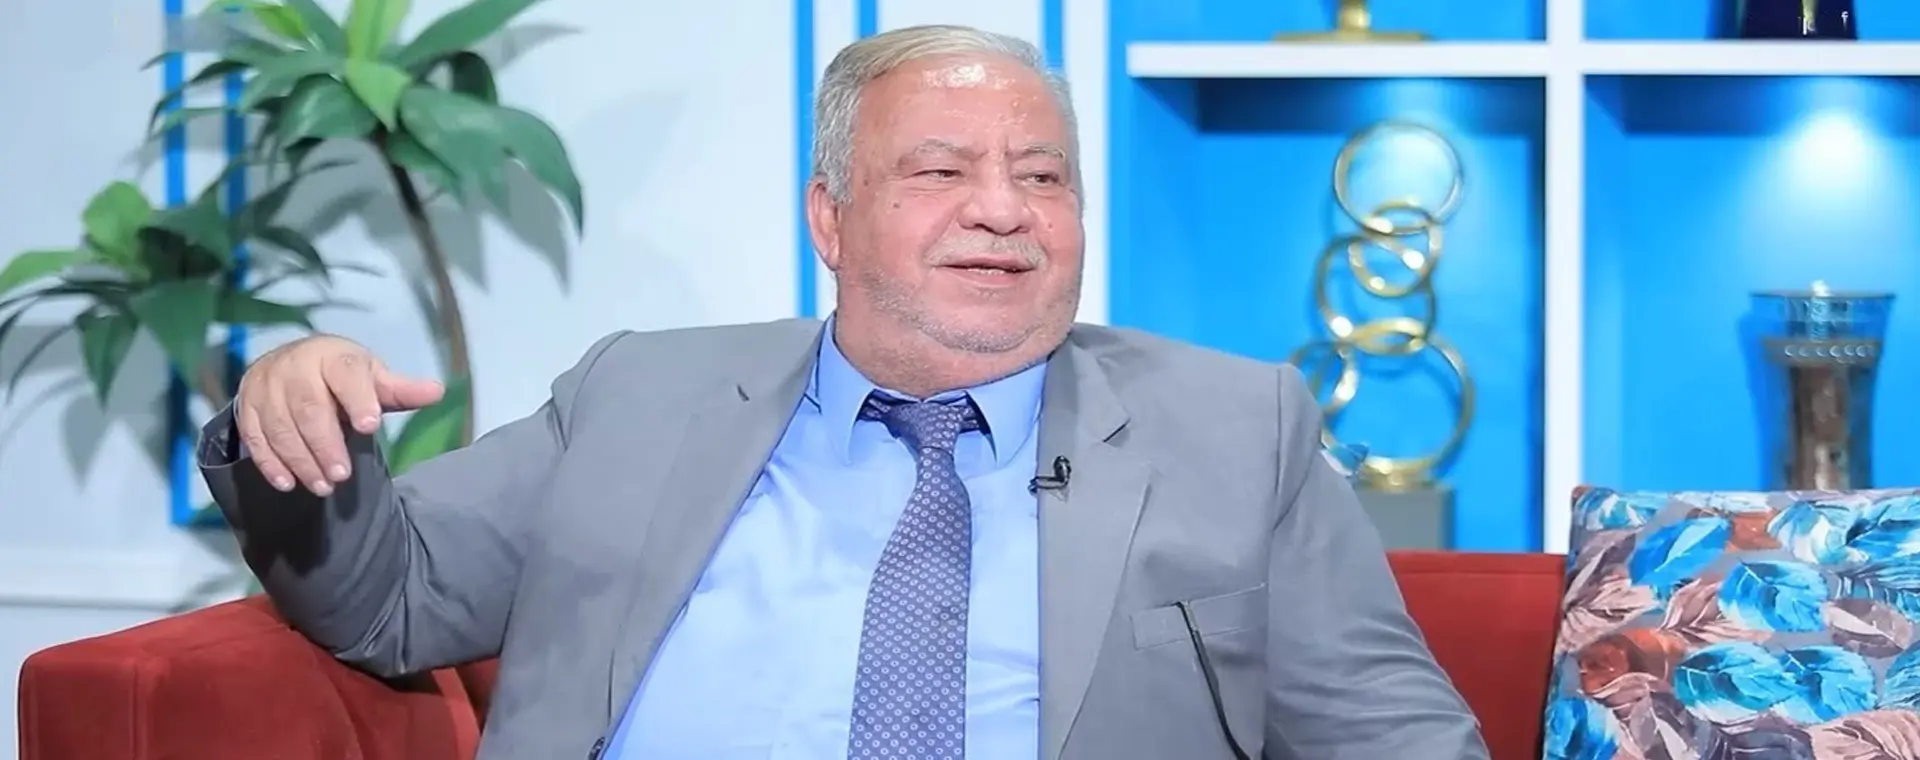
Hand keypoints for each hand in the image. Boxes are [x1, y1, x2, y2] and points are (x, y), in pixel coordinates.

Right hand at [235, 335, 443, 495]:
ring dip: (301, 460)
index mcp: (332, 355)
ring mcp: (265, 386)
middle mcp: (295, 366)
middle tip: (342, 476)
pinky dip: (270, 463)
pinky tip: (287, 483)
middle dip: (326, 444)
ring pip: (280, 426)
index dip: (358, 399)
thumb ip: (400, 390)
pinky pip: (254, 436)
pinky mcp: (245, 406)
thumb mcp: (372, 378)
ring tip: (322, 486)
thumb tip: (438, 391)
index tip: (370, 427)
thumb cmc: (340, 378)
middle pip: (309, 408)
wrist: (288, 364)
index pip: (346, 374)